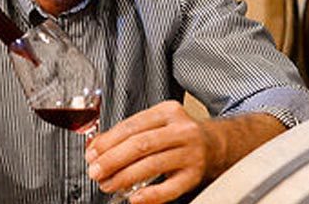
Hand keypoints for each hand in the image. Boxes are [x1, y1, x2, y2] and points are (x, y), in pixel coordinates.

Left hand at [84, 100, 207, 202]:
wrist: (217, 145)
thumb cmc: (180, 135)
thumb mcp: (157, 124)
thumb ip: (129, 133)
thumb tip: (96, 147)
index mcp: (168, 112)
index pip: (132, 126)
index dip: (108, 142)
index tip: (92, 154)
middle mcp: (181, 130)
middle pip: (141, 144)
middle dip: (112, 160)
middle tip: (96, 172)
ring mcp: (191, 153)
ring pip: (152, 165)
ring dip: (125, 177)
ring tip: (109, 184)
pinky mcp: (195, 175)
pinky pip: (171, 188)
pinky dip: (151, 195)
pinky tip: (135, 198)